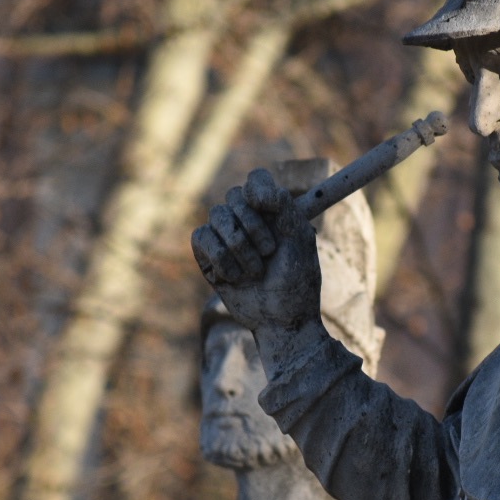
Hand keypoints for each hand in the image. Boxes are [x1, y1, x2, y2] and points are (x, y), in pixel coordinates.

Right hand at [191, 169, 321, 338]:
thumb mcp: (299, 238)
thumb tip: (255, 190)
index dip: (258, 188)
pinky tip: (235, 277)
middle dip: (252, 225)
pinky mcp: (208, 257)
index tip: (267, 206)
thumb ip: (282, 204)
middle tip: (270, 252)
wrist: (283, 319)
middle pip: (234, 196)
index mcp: (272, 212)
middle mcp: (247, 221)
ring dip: (238, 246)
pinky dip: (220, 257)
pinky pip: (201, 237)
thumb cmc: (297, 281)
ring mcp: (226, 238)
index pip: (256, 180)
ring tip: (255, 271)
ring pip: (216, 216)